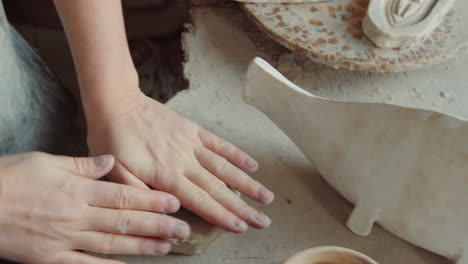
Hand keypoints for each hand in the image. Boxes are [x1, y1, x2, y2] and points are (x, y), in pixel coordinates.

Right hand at [0, 152, 189, 263]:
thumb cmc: (10, 177)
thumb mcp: (45, 161)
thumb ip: (81, 165)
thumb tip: (110, 161)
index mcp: (77, 191)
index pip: (123, 197)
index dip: (152, 202)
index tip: (174, 204)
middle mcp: (76, 216)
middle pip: (124, 222)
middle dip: (156, 226)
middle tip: (182, 230)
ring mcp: (64, 240)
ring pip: (110, 244)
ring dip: (141, 247)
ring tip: (165, 247)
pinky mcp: (50, 258)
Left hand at [87, 91, 274, 232]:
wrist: (117, 103)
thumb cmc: (113, 140)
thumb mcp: (116, 173)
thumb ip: (139, 194)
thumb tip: (165, 212)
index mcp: (166, 176)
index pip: (200, 201)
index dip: (222, 216)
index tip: (241, 227)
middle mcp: (184, 161)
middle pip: (219, 189)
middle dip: (243, 208)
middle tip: (263, 221)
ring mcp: (191, 144)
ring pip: (225, 168)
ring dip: (247, 184)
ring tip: (266, 197)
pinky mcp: (192, 130)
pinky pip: (219, 144)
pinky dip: (236, 154)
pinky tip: (252, 165)